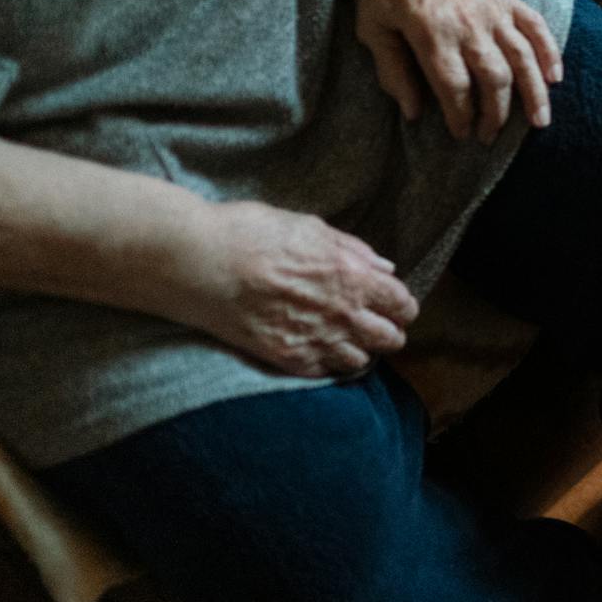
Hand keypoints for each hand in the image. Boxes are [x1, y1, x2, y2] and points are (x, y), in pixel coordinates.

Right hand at [170, 201, 418, 377]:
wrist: (198, 262)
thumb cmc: (252, 233)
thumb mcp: (311, 228)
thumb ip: (353, 251)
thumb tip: (384, 267)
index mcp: (352, 276)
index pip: (401, 303)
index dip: (403, 306)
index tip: (397, 306)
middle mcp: (341, 313)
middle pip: (390, 338)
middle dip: (389, 331)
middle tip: (376, 325)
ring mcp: (314, 339)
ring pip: (360, 361)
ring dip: (359, 350)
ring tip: (346, 339)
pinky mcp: (286, 359)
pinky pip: (324, 372)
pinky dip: (327, 364)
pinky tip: (318, 349)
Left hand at [349, 0, 562, 143]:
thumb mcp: (371, 24)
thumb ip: (392, 69)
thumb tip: (412, 111)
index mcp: (431, 31)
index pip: (455, 86)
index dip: (461, 116)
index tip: (461, 134)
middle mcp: (468, 23)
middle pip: (494, 78)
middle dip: (496, 114)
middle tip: (490, 136)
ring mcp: (492, 9)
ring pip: (522, 57)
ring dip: (534, 93)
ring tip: (539, 121)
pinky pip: (535, 27)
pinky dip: (549, 52)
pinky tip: (555, 77)